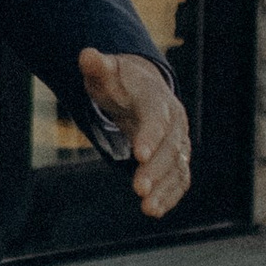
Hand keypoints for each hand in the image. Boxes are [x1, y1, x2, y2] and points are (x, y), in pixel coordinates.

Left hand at [78, 49, 190, 219]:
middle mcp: (174, 123)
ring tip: (147, 208)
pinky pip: (179, 180)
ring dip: (164, 189)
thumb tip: (85, 55)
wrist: (143, 90)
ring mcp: (178, 143)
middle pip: (170, 148)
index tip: (138, 154)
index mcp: (158, 101)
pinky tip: (155, 210)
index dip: (150, 136)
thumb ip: (97, 67)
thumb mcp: (107, 72)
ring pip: (177, 168)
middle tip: (138, 188)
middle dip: (156, 169)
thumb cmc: (121, 83)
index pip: (157, 119)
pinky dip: (170, 196)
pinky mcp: (176, 160)